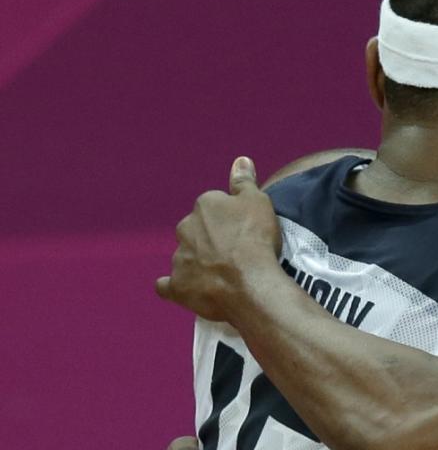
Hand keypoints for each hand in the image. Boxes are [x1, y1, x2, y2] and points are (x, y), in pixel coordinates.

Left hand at [156, 156, 280, 321]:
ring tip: (220, 278)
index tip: (242, 234)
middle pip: (195, 232)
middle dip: (208, 241)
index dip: (228, 222)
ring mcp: (179, 259)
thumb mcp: (258, 202)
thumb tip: (240, 160)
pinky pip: (167, 286)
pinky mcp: (178, 286)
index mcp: (204, 206)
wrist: (250, 283)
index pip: (213, 209)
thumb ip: (244, 181)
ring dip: (197, 264)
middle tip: (231, 256)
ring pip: (185, 257)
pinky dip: (172, 286)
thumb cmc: (256, 240)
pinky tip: (180, 289)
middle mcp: (185, 228)